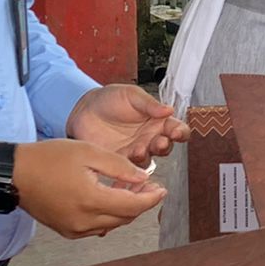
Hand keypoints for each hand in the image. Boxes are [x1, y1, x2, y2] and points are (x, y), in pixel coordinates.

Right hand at [13, 139, 166, 238]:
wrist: (15, 174)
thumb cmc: (49, 158)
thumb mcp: (88, 152)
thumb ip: (119, 166)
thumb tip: (143, 177)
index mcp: (91, 200)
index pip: (133, 205)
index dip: (151, 198)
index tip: (162, 189)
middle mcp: (84, 221)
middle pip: (125, 217)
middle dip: (141, 203)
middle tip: (149, 186)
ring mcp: (75, 229)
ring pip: (112, 224)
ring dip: (125, 209)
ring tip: (130, 188)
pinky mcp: (67, 231)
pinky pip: (97, 226)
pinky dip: (109, 214)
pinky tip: (109, 197)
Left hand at [67, 84, 189, 165]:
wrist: (85, 109)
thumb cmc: (110, 99)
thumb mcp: (132, 95)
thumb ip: (150, 104)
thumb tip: (169, 109)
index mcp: (157, 121)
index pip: (176, 129)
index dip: (180, 132)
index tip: (175, 132)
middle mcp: (150, 138)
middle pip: (166, 147)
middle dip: (165, 146)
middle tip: (160, 142)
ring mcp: (136, 151)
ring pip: (149, 160)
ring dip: (146, 156)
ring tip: (139, 150)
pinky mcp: (120, 161)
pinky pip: (129, 170)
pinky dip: (130, 169)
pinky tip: (126, 164)